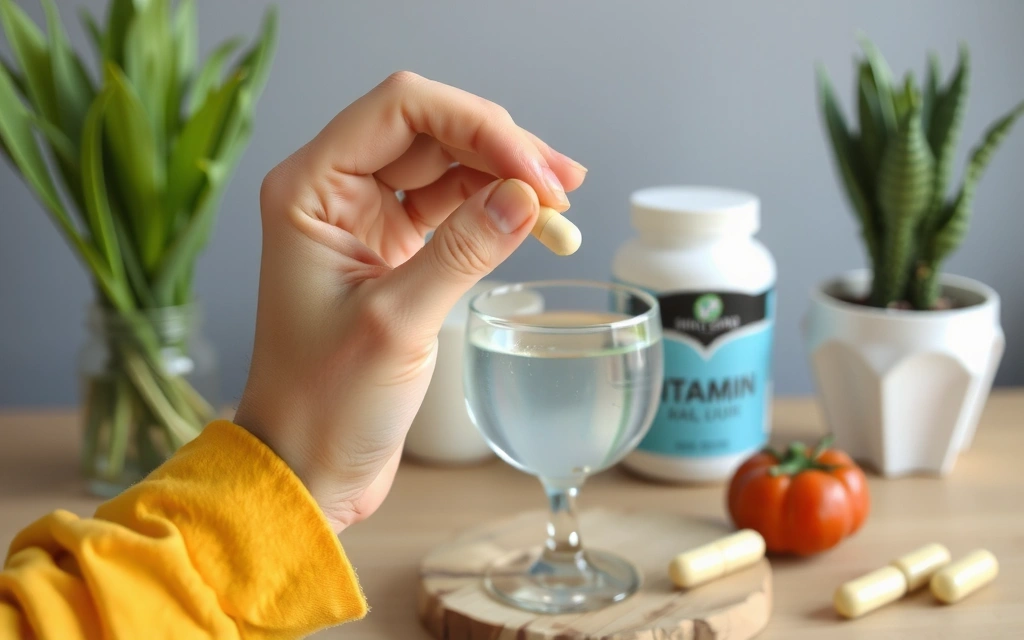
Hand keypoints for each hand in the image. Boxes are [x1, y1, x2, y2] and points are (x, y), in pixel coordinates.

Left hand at [233, 72, 586, 532]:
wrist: (309, 463)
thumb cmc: (324, 403)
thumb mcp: (396, 324)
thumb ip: (463, 252)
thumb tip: (527, 198)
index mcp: (310, 189)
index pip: (401, 108)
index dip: (476, 124)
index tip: (534, 171)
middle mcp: (334, 191)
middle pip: (431, 130)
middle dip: (501, 147)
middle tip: (564, 185)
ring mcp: (365, 219)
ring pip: (448, 166)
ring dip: (507, 176)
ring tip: (564, 203)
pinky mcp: (394, 251)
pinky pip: (454, 209)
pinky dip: (498, 210)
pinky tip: (537, 224)